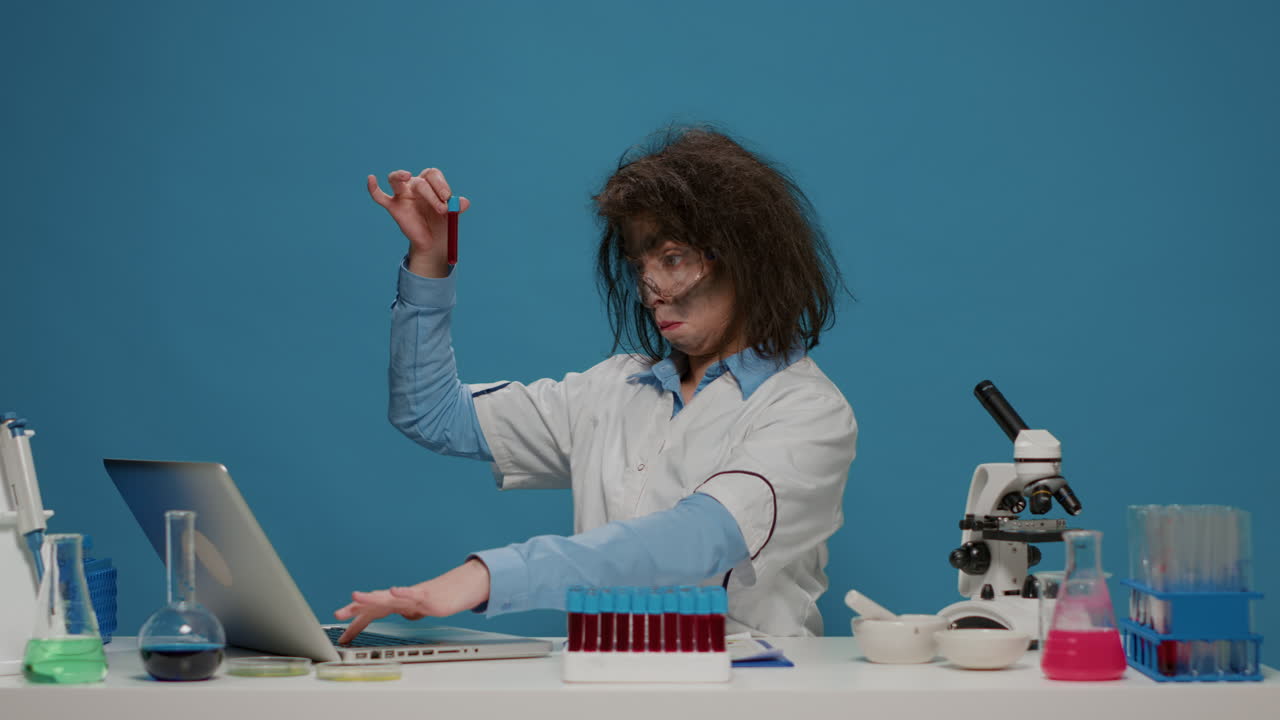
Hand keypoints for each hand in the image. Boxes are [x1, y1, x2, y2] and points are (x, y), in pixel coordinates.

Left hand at [333, 558, 490, 644]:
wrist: (458, 588)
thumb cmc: (437, 598)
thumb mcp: (418, 610)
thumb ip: (408, 612)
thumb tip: (403, 617)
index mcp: (395, 605)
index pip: (372, 614)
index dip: (356, 626)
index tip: (343, 639)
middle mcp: (399, 598)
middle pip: (373, 603)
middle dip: (354, 608)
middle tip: (338, 615)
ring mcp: (410, 595)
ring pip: (388, 596)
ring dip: (371, 597)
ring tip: (355, 596)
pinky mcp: (425, 593)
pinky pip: (411, 592)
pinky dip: (401, 591)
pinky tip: (393, 590)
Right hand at [367, 168, 470, 277]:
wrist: (434, 241)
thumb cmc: (443, 222)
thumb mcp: (453, 214)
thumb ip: (458, 207)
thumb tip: (464, 203)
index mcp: (430, 182)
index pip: (432, 174)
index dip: (440, 183)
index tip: (447, 197)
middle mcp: (415, 184)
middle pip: (420, 181)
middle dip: (432, 195)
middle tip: (443, 210)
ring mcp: (402, 195)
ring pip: (396, 179)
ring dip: (400, 176)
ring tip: (407, 176)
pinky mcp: (393, 207)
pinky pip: (379, 196)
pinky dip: (373, 188)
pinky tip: (371, 178)